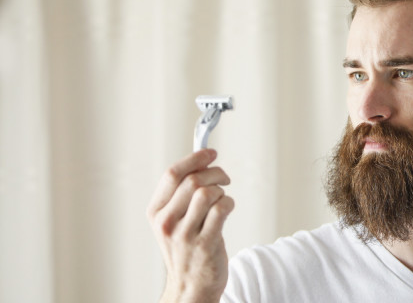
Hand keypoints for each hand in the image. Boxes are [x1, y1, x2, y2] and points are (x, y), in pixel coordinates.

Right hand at [146, 149, 234, 302]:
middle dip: (215, 173)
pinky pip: (221, 209)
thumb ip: (182, 194)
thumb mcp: (173, 221)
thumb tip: (202, 160)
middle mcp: (166, 223)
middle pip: (192, 181)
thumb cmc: (186, 249)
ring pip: (207, 193)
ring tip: (223, 198)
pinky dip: (229, 203)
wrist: (190, 286)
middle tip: (224, 178)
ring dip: (221, 191)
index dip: (195, 159)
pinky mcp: (205, 244)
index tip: (210, 153)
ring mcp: (184, 235)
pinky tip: (227, 209)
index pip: (172, 174)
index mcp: (156, 212)